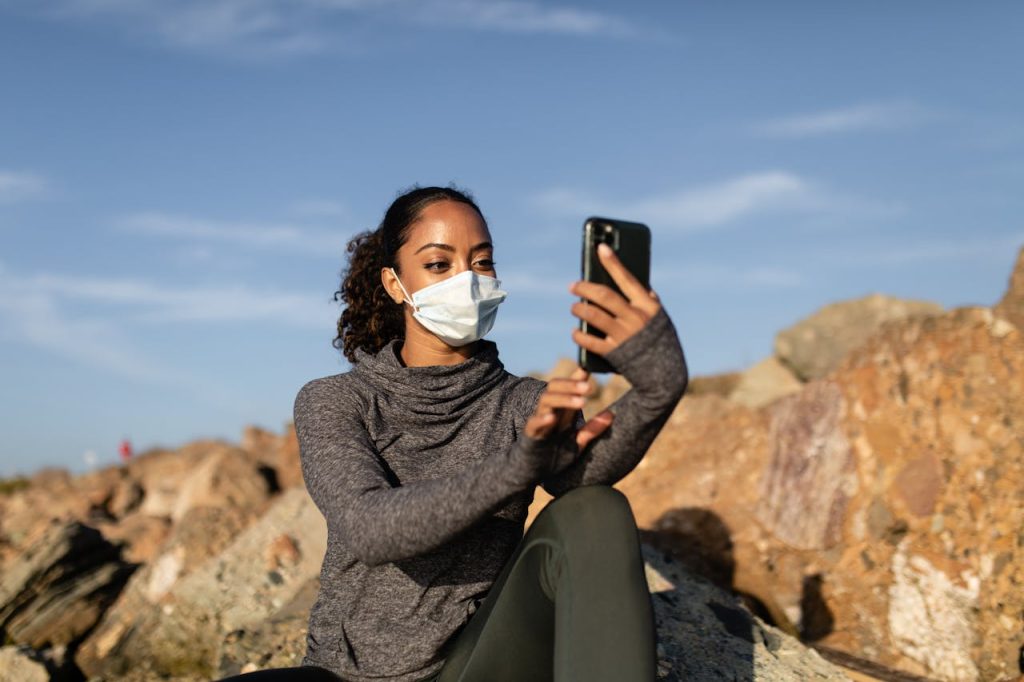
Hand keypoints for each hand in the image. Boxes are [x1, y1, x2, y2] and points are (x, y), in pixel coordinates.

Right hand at [524, 366, 613, 449]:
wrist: (533, 472)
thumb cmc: (555, 454)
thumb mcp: (578, 443)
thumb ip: (592, 430)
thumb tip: (611, 414)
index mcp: (562, 410)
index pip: (569, 388)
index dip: (578, 377)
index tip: (590, 368)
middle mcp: (550, 410)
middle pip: (555, 388)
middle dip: (571, 385)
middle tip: (589, 387)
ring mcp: (539, 420)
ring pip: (546, 401)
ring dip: (563, 399)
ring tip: (581, 402)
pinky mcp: (531, 434)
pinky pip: (534, 423)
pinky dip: (542, 419)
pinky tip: (552, 417)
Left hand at [570, 243, 660, 357]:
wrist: (664, 371)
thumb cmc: (657, 337)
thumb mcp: (657, 315)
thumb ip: (645, 298)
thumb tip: (629, 278)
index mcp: (647, 305)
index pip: (627, 278)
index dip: (613, 262)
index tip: (600, 247)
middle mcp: (635, 318)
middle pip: (604, 296)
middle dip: (585, 288)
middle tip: (573, 286)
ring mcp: (624, 335)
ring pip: (593, 316)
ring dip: (579, 309)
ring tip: (574, 307)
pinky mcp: (614, 352)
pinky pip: (590, 341)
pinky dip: (579, 335)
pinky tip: (575, 331)